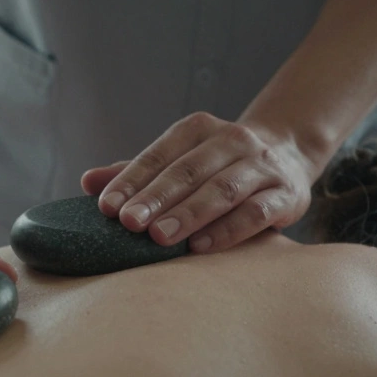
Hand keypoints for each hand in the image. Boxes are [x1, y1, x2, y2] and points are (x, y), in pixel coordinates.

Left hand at [80, 113, 318, 252]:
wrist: (289, 155)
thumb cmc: (217, 165)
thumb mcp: (178, 160)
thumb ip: (136, 172)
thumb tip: (87, 181)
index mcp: (198, 129)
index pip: (159, 155)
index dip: (132, 181)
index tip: (107, 207)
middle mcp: (232, 140)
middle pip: (188, 170)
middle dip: (156, 198)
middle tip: (129, 224)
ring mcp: (261, 166)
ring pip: (222, 189)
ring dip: (189, 214)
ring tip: (160, 237)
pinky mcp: (286, 194)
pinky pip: (256, 212)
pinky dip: (228, 229)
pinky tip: (201, 246)